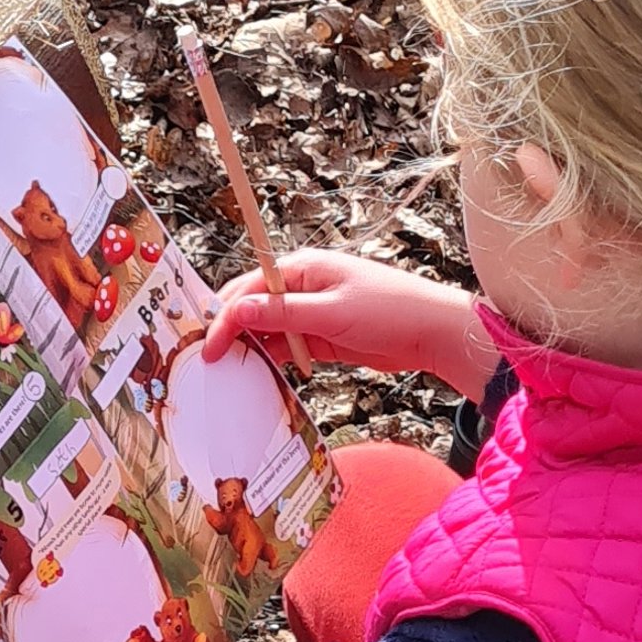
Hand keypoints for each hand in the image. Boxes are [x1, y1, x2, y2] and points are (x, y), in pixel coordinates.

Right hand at [203, 250, 488, 394]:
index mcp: (303, 267)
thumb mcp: (332, 313)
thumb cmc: (390, 311)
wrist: (432, 333)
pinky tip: (259, 373)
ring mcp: (311, 311)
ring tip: (227, 371)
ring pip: (267, 328)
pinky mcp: (321, 335)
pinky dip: (272, 358)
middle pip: (252, 306)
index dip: (225, 316)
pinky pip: (286, 345)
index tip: (209, 345)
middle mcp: (302, 285)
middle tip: (208, 359)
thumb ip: (283, 313)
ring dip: (249, 346)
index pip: (250, 289)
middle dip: (229, 329)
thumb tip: (238, 310)